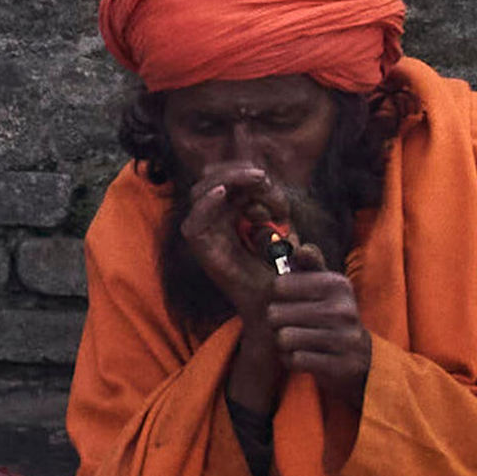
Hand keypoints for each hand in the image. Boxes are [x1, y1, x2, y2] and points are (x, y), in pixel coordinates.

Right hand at [179, 165, 287, 317]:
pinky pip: (194, 223)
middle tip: (264, 179)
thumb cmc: (282, 268)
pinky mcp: (202, 253)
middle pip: (209, 179)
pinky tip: (225, 194)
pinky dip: (207, 204)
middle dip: (236, 172)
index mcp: (227, 214)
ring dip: (230, 182)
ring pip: (201, 193)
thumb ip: (270, 202)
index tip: (270, 181)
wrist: (276, 304)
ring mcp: (205, 236)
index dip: (242, 171)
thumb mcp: (280, 227)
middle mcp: (212, 222)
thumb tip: (265, 178)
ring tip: (259, 183)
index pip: (222, 177)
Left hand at [265, 267, 369, 407]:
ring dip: (282, 343)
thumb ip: (309, 264)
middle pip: (275, 313)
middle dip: (276, 322)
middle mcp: (343, 309)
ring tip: (295, 341)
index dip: (275, 296)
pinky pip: (295, 359)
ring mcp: (344, 338)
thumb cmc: (332, 316)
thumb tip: (298, 246)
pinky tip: (302, 356)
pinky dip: (291, 360)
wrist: (360, 358)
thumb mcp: (325, 286)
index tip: (287, 301)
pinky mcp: (341, 365)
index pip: (279, 285)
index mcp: (336, 284)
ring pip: (283, 338)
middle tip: (289, 325)